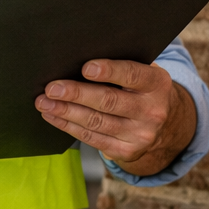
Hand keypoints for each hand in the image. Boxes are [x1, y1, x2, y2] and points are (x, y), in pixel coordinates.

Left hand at [35, 59, 197, 176]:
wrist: (163, 123)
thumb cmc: (141, 87)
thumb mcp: (142, 71)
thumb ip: (120, 64)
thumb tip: (78, 57)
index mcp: (157, 84)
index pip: (132, 75)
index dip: (109, 71)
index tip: (86, 68)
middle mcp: (152, 111)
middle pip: (109, 101)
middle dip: (77, 94)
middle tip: (52, 88)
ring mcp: (140, 134)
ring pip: (96, 122)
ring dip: (66, 112)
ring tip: (45, 102)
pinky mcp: (126, 151)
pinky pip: (92, 138)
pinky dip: (69, 126)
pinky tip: (54, 116)